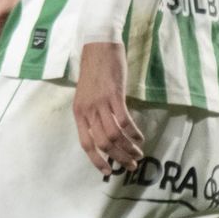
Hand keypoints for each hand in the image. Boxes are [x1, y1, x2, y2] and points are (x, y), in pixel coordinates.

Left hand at [72, 41, 142, 176]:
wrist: (97, 46)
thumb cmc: (93, 71)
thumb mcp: (86, 95)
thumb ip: (92, 114)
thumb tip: (103, 135)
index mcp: (78, 112)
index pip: (86, 143)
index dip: (96, 160)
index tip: (107, 171)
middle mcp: (87, 110)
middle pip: (103, 143)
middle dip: (118, 157)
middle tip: (131, 165)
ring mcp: (100, 103)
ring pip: (115, 135)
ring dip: (128, 148)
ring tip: (138, 153)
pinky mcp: (114, 95)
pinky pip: (124, 120)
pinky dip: (133, 132)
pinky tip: (140, 137)